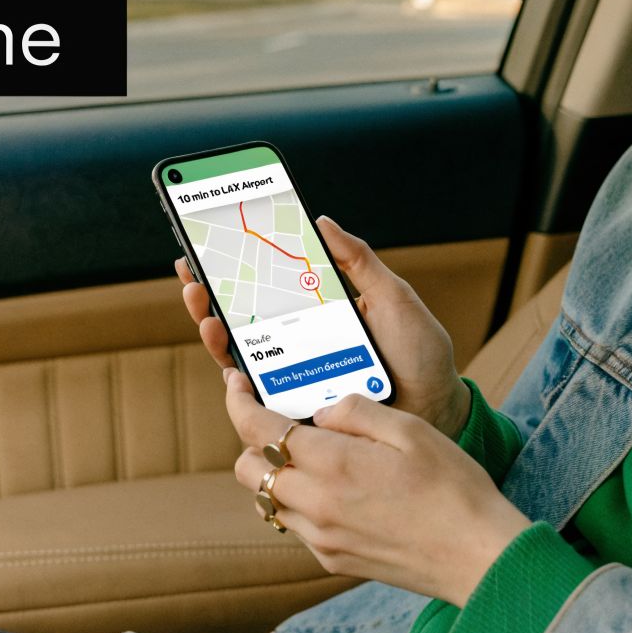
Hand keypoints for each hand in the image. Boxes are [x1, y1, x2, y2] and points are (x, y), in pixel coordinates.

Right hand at [175, 215, 470, 436]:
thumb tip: (322, 220)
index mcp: (316, 312)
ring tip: (206, 312)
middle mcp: (297, 344)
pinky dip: (236, 382)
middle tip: (192, 272)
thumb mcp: (393, 297)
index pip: (265, 285)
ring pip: (238, 356)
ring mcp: (293, 378)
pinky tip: (231, 366)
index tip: (209, 240)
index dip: (234, 266)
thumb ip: (359, 262)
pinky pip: (256, 399)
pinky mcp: (297, 412)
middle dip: (208, 295)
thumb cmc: (421, 355)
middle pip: (240, 318)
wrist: (438, 409)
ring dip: (213, 332)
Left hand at [225, 370, 530, 605]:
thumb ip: (355, 412)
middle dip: (254, 442)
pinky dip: (300, 504)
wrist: (478, 556)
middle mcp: (315, 504)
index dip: (239, 403)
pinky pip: (295, 526)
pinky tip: (335, 491)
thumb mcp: (409, 430)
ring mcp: (321, 537)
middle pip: (249, 470)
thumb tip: (320, 411)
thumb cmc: (453, 487)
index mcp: (332, 464)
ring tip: (310, 458)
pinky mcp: (332, 560)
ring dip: (276, 475)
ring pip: (267, 502)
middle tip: (279, 423)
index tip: (237, 385)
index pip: (258, 430)